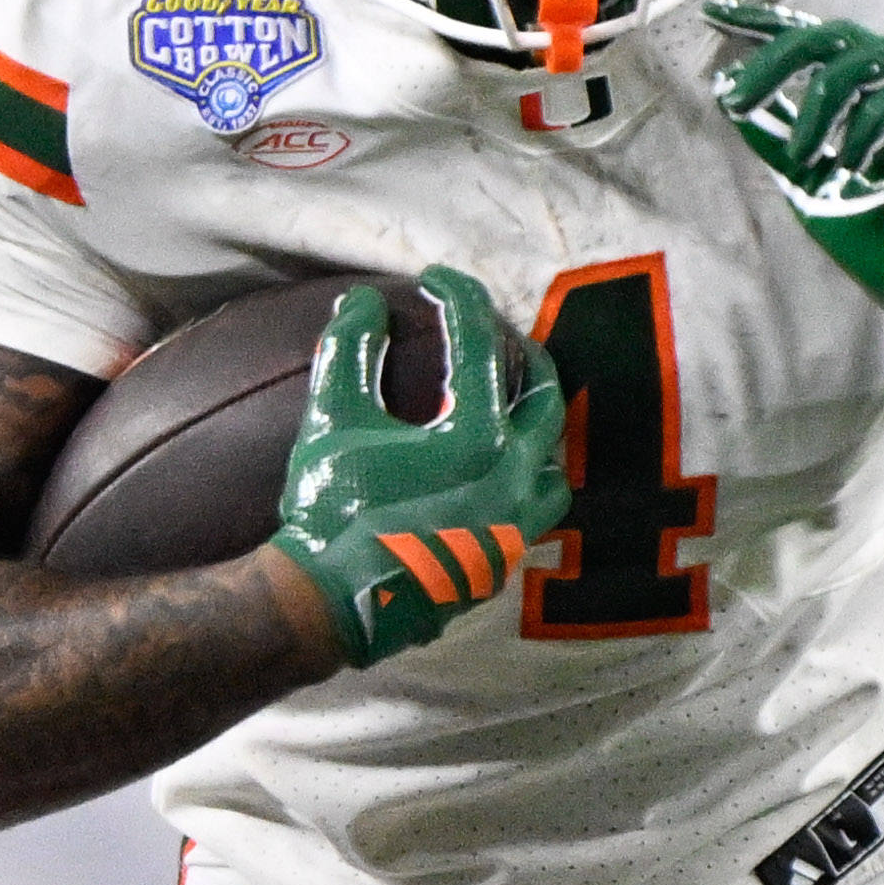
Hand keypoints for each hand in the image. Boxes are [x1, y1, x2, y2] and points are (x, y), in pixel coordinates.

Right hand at [263, 269, 564, 667]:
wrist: (330, 605)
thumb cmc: (331, 508)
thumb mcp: (332, 420)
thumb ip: (349, 351)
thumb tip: (363, 300)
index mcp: (477, 436)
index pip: (479, 345)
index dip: (457, 298)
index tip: (436, 279)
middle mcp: (512, 478)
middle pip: (546, 400)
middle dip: (526, 357)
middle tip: (501, 338)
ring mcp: (512, 526)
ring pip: (553, 467)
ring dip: (537, 434)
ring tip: (512, 416)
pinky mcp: (498, 562)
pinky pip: (531, 516)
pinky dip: (520, 487)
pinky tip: (492, 480)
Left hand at [704, 8, 883, 364]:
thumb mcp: (816, 192)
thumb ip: (779, 146)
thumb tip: (727, 98)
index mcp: (865, 95)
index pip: (813, 42)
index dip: (764, 23)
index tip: (713, 14)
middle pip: (836, 35)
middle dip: (779, 58)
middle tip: (736, 97)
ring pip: (872, 56)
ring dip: (822, 100)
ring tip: (800, 155)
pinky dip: (870, 126)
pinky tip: (850, 168)